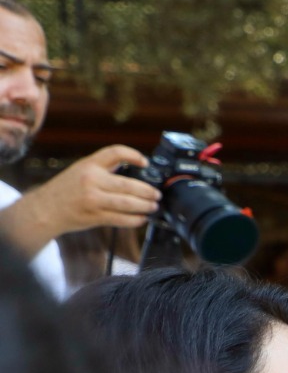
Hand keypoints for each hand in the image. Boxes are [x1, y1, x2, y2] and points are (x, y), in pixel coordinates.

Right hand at [27, 145, 159, 235]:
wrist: (46, 209)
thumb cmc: (66, 189)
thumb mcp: (81, 170)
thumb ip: (103, 168)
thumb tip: (132, 167)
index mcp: (89, 164)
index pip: (115, 152)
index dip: (133, 155)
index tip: (145, 163)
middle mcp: (91, 180)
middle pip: (128, 184)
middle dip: (148, 191)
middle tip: (157, 194)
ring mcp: (93, 199)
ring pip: (128, 203)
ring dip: (145, 206)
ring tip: (153, 206)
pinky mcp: (94, 216)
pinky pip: (121, 219)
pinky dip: (135, 220)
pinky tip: (142, 218)